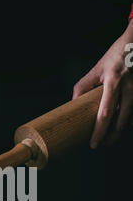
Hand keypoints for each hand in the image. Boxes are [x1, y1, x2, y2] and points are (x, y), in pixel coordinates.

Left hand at [73, 19, 132, 148]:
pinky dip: (130, 121)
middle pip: (120, 121)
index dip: (99, 131)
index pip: (104, 113)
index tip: (93, 143)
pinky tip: (124, 126)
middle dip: (111, 138)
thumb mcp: (97, 67)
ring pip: (131, 119)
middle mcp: (128, 87)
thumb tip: (73, 103)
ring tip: (111, 139)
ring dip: (121, 132)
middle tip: (103, 145)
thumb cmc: (117, 54)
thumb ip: (84, 85)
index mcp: (113, 81)